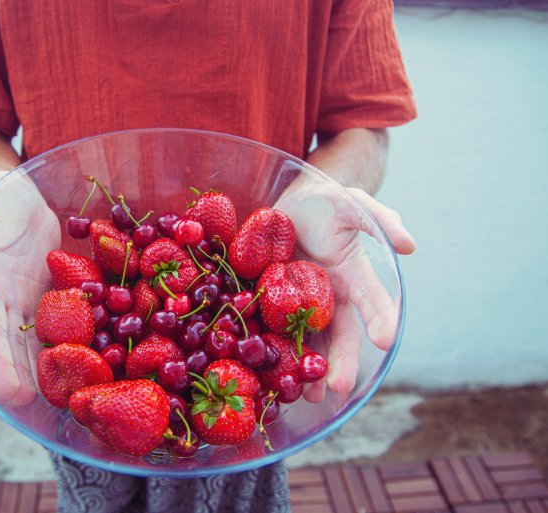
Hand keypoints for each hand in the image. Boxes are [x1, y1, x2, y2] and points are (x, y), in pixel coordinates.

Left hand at [274, 182, 414, 401]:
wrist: (290, 203)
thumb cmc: (327, 203)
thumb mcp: (353, 203)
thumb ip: (380, 219)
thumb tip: (410, 245)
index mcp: (353, 277)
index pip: (372, 301)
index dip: (381, 318)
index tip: (387, 339)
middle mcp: (329, 297)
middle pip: (341, 335)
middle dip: (342, 361)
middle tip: (338, 387)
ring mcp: (299, 303)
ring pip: (310, 342)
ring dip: (310, 370)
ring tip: (308, 397)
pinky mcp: (271, 303)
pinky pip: (274, 330)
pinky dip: (274, 352)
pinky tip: (270, 374)